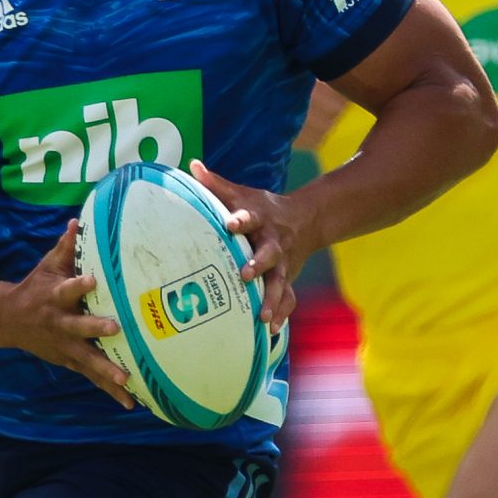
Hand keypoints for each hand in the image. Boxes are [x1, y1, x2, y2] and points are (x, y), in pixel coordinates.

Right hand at [0, 222, 131, 406]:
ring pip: (88, 360)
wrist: (9, 321)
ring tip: (127, 380)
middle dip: (96, 328)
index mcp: (55, 298)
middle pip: (79, 327)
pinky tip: (132, 402)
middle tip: (115, 327)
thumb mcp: (47, 266)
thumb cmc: (36, 288)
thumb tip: (77, 221)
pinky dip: (111, 391)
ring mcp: (65, 346)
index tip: (91, 279)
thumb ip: (66, 248)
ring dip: (107, 371)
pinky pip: (93, 377)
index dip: (78, 285)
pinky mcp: (71, 362)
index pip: (67, 289)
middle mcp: (60, 324)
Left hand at [192, 161, 315, 330]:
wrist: (306, 219)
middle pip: (268, 254)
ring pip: (280, 282)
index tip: (230, 223)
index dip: (240, 219)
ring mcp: (283, 264)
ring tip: (263, 317)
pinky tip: (272, 332)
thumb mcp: (242, 193)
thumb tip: (191, 166)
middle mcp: (273, 243)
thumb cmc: (262, 207)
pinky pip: (288, 299)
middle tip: (245, 274)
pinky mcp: (287, 279)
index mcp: (259, 219)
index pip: (248, 216)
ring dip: (272, 299)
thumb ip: (216, 184)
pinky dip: (282, 314)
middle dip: (258, 264)